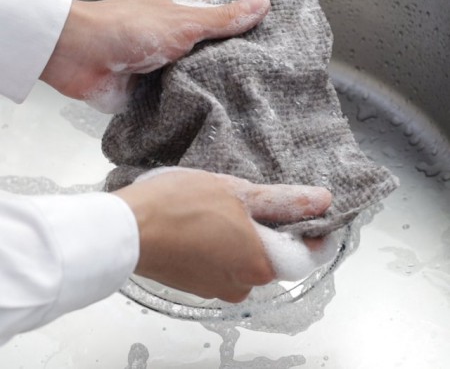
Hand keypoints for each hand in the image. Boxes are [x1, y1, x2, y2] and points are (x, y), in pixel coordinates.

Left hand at [40, 0, 270, 112]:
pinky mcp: (163, 87)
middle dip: (241, 56)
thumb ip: (223, 18)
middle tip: (275, 70)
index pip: (227, 8)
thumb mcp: (184, 21)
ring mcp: (173, 61)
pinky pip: (189, 92)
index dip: (250, 16)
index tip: (279, 31)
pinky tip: (226, 110)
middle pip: (219, 44)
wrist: (84, 58)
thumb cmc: (130, 29)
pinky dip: (203, 99)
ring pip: (206, 71)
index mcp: (187, 8)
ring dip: (222, 81)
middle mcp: (182, 34)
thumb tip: (262, 4)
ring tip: (259, 94)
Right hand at [114, 167, 331, 302]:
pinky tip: (200, 223)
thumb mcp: (237, 192)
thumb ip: (283, 201)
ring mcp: (216, 288)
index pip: (306, 254)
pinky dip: (220, 244)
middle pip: (272, 255)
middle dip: (266, 226)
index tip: (304, 208)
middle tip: (244, 198)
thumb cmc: (179, 205)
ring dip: (240, 234)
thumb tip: (322, 201)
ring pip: (244, 258)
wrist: (126, 228)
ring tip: (216, 207)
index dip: (310, 229)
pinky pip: (221, 264)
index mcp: (260, 264)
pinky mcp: (196, 285)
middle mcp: (243, 284)